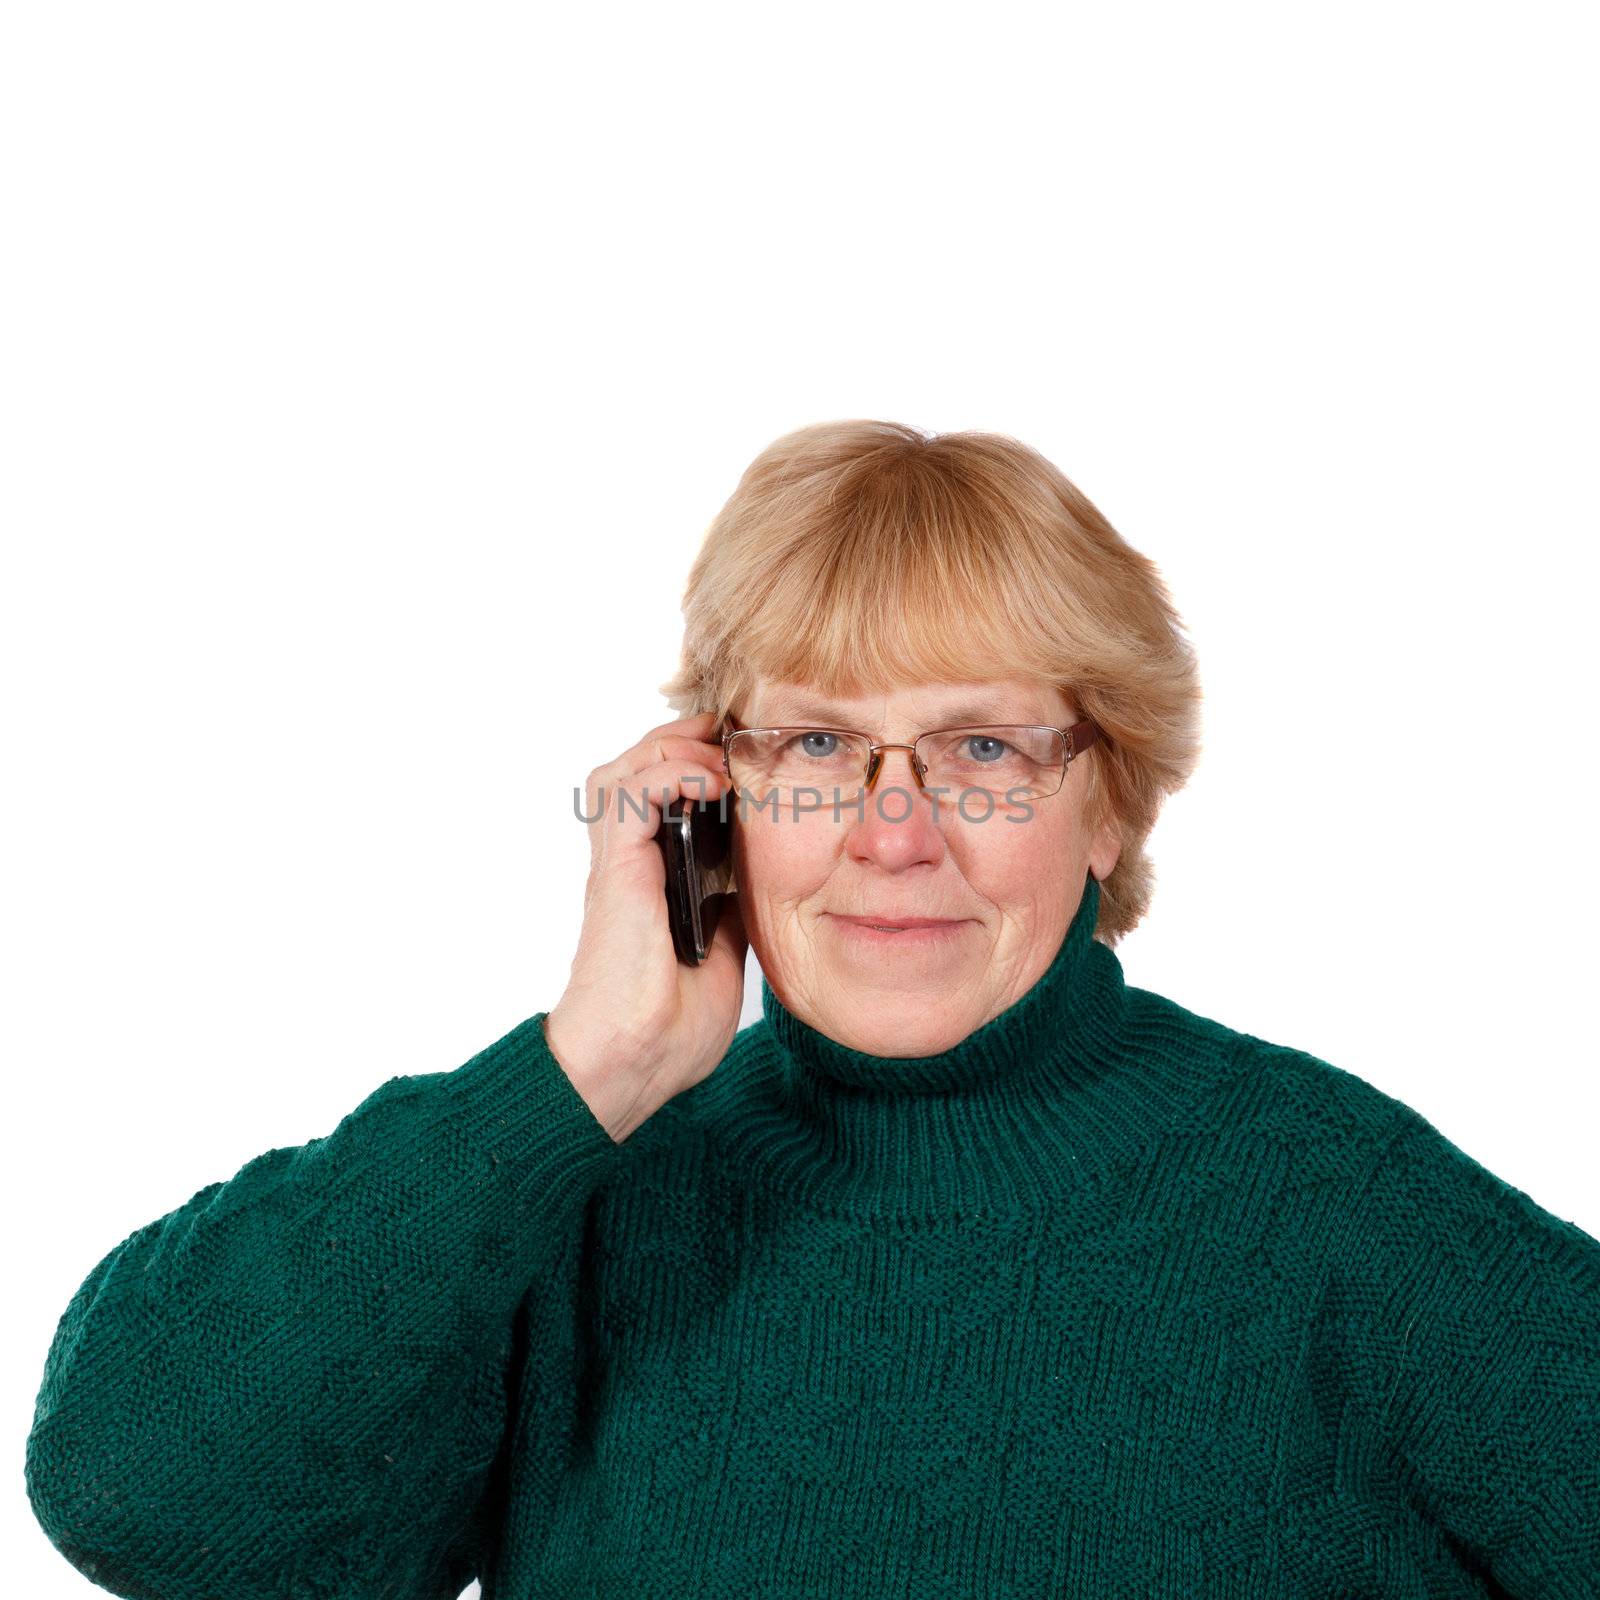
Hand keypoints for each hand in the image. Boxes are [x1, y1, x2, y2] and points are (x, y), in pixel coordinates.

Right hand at [545, 710, 748, 1142]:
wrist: (632, 1065)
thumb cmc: (668, 1029)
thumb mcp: (721, 955)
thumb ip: (730, 914)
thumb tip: (759, 888)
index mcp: (650, 882)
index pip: (660, 798)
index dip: (695, 766)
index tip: (743, 758)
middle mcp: (628, 866)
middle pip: (635, 769)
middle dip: (682, 742)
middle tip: (729, 737)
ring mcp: (618, 867)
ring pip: (623, 770)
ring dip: (672, 750)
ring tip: (718, 759)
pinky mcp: (615, 873)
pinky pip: (631, 795)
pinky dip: (669, 774)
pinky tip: (710, 784)